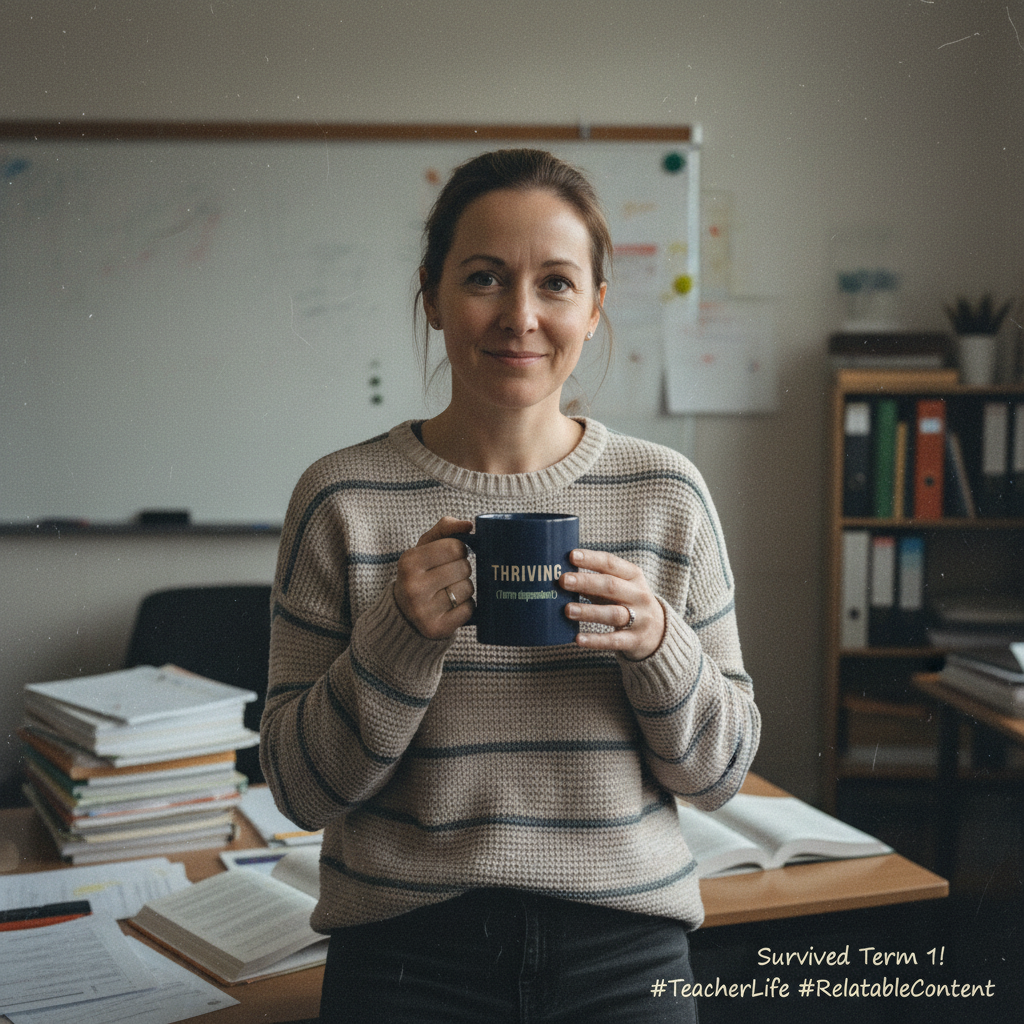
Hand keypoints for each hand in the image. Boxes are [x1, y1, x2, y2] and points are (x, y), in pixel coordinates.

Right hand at [394, 517, 474, 639]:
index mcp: (409, 562)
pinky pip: (469, 609)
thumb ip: (445, 529)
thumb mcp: (424, 548)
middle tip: (450, 575)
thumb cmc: (420, 573)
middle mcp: (413, 587)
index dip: (460, 550)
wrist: (404, 614)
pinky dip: (466, 606)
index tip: (452, 555)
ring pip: (468, 589)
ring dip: (465, 588)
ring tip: (449, 590)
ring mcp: (423, 610)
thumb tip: (469, 525)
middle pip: (464, 568)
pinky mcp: (436, 628)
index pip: (455, 547)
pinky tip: (452, 606)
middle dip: (462, 569)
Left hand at [560, 548, 665, 660]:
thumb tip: (562, 576)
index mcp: (633, 576)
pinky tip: (578, 638)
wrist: (659, 632)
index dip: (591, 559)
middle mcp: (638, 595)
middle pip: (611, 586)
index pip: (611, 563)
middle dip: (586, 582)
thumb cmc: (628, 603)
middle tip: (562, 580)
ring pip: (613, 613)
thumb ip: (594, 582)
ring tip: (567, 610)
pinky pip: (614, 640)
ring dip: (589, 611)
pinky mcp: (635, 640)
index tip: (571, 556)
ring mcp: (640, 618)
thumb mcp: (618, 587)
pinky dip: (595, 640)